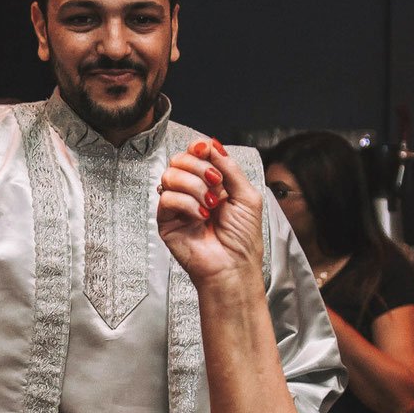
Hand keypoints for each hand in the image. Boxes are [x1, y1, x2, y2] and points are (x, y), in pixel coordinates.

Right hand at [157, 140, 261, 292]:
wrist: (233, 267)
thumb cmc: (243, 240)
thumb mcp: (247, 195)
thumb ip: (230, 167)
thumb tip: (213, 145)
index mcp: (211, 183)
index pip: (194, 154)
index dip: (198, 149)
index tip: (206, 151)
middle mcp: (192, 191)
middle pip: (179, 160)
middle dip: (200, 167)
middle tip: (216, 184)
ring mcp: (178, 206)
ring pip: (170, 175)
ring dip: (195, 186)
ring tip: (210, 205)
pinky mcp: (166, 221)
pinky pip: (167, 198)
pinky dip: (186, 203)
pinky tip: (200, 216)